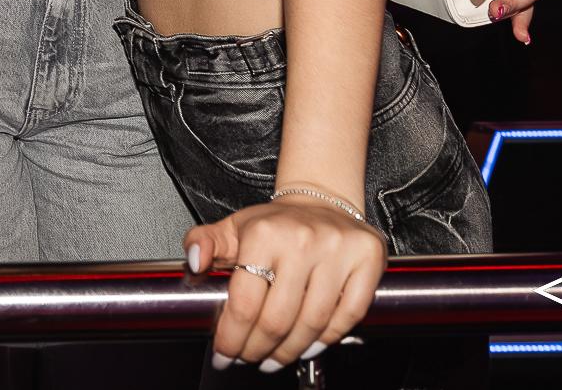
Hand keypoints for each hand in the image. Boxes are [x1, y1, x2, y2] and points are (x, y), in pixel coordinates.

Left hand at [185, 196, 384, 370]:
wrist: (321, 202)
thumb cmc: (276, 223)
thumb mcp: (232, 227)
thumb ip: (203, 242)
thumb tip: (194, 261)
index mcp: (264, 233)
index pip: (244, 302)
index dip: (231, 337)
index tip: (224, 353)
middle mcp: (302, 241)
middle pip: (277, 320)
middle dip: (257, 349)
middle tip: (248, 359)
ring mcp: (338, 250)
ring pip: (313, 323)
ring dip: (290, 351)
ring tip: (274, 358)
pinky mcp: (367, 259)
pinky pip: (349, 314)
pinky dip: (328, 338)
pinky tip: (310, 345)